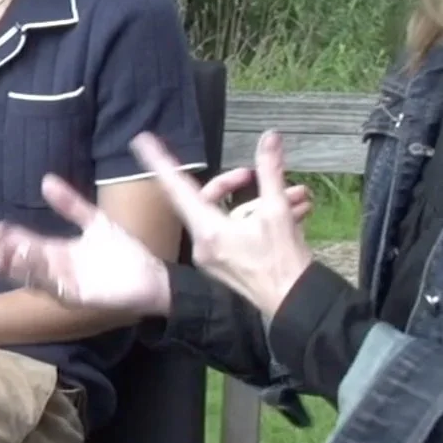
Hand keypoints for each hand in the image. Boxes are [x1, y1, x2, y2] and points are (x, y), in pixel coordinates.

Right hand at [0, 175, 174, 315]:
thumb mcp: (94, 221)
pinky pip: (57, 288)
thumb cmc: (124, 253)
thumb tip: (45, 180)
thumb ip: (70, 204)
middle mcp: (55, 269)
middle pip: (19, 259)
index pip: (19, 240)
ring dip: (20, 262)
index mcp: (56, 251)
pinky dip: (44, 277)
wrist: (154, 276)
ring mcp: (65, 284)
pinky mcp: (80, 297)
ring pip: (33, 274)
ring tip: (7, 247)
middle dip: (2, 249)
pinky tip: (35, 263)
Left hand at [138, 129, 314, 319]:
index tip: (142, 142)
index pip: (177, 188)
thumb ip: (271, 172)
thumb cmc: (284, 263)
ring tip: (300, 195)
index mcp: (208, 231)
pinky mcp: (228, 265)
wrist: (296, 305)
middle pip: (210, 199)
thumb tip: (270, 137)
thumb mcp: (279, 212)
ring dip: (264, 201)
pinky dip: (263, 219)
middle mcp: (205, 244)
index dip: (161, 162)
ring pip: (233, 216)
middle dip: (237, 183)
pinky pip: (239, 232)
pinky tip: (297, 211)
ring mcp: (215, 257)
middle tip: (257, 174)